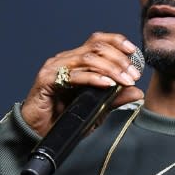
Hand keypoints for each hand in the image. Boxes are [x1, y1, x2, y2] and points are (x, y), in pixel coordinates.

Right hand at [21, 33, 144, 135]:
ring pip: (87, 58)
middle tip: (134, 75)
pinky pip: (74, 75)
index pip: (98, 41)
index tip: (135, 54)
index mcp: (75, 61)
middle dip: (119, 59)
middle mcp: (64, 59)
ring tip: (125, 81)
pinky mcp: (47, 80)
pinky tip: (107, 84)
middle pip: (96, 46)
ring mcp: (54, 68)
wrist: (38, 134)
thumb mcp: (95, 109)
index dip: (118, 42)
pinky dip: (93, 78)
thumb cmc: (63, 120)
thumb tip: (137, 91)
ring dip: (111, 68)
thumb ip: (114, 99)